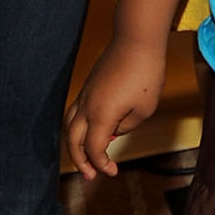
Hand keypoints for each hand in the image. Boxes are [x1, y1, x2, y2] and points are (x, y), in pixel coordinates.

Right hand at [67, 40, 167, 177]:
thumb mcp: (144, 109)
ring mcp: (85, 94)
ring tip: (86, 156)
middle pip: (72, 141)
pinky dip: (79, 128)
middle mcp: (87, 106)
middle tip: (90, 175)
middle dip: (80, 161)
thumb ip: (126, 126)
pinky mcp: (88, 86)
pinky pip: (75, 112)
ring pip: (69, 125)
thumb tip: (114, 131)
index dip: (101, 164)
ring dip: (74, 144)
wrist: (137, 40)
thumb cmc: (145, 72)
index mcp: (101, 115)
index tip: (112, 170)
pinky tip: (94, 131)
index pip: (93, 148)